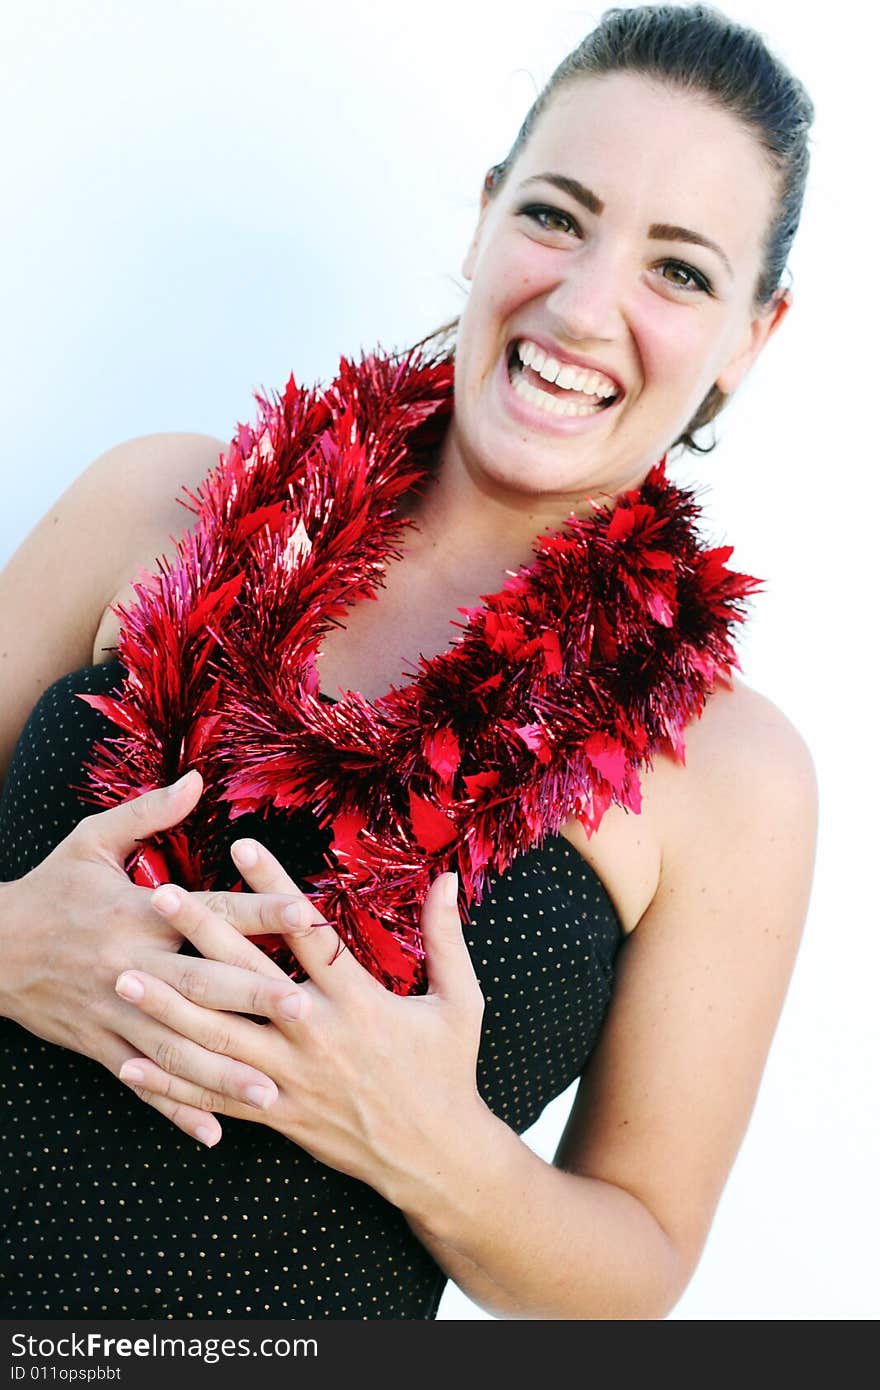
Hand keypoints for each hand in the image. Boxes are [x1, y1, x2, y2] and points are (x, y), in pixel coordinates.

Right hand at [0, 772, 300, 1144]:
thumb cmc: (52, 889)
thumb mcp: (92, 841)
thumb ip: (149, 812)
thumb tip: (198, 778)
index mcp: (140, 912)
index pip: (212, 910)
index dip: (262, 910)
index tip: (309, 914)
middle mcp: (133, 965)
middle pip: (202, 984)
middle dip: (253, 999)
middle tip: (305, 1012)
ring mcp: (117, 1012)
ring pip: (178, 1047)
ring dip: (225, 1071)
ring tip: (272, 1090)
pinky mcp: (102, 1045)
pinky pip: (143, 1083)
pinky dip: (176, 1109)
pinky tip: (211, 1133)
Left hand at [112, 839, 487, 1196]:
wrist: (435, 1156)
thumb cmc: (448, 1070)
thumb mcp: (460, 1000)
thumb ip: (446, 937)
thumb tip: (448, 878)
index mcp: (359, 1001)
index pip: (307, 932)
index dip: (272, 887)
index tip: (240, 846)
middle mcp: (315, 1034)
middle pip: (246, 976)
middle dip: (200, 933)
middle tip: (158, 896)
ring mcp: (289, 1077)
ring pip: (217, 1038)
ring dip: (167, 1006)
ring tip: (124, 975)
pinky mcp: (275, 1113)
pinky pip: (214, 1096)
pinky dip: (170, 1084)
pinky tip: (128, 1064)